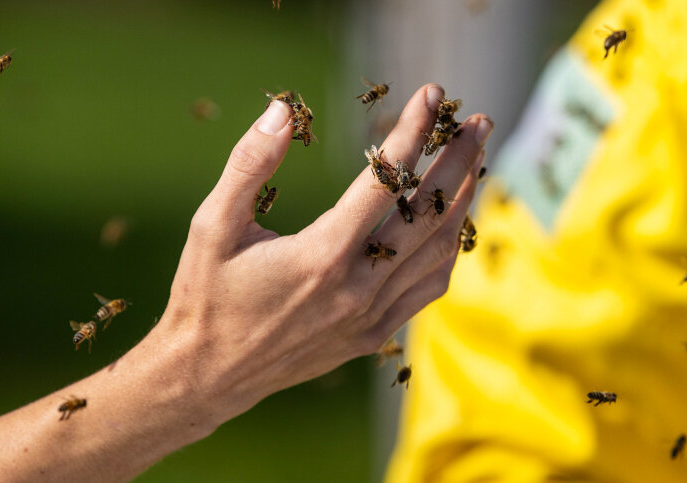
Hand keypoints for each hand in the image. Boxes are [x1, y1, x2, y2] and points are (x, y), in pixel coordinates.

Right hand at [156, 84, 493, 421]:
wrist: (208, 375)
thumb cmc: (207, 296)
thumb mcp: (213, 225)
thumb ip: (248, 164)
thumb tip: (282, 111)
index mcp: (321, 256)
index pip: (385, 182)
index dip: (412, 132)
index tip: (432, 96)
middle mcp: (356, 288)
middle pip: (428, 214)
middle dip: (459, 162)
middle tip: (479, 123)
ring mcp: (369, 316)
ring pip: (437, 253)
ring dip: (463, 204)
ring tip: (475, 165)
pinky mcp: (371, 335)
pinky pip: (427, 290)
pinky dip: (447, 253)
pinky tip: (451, 228)